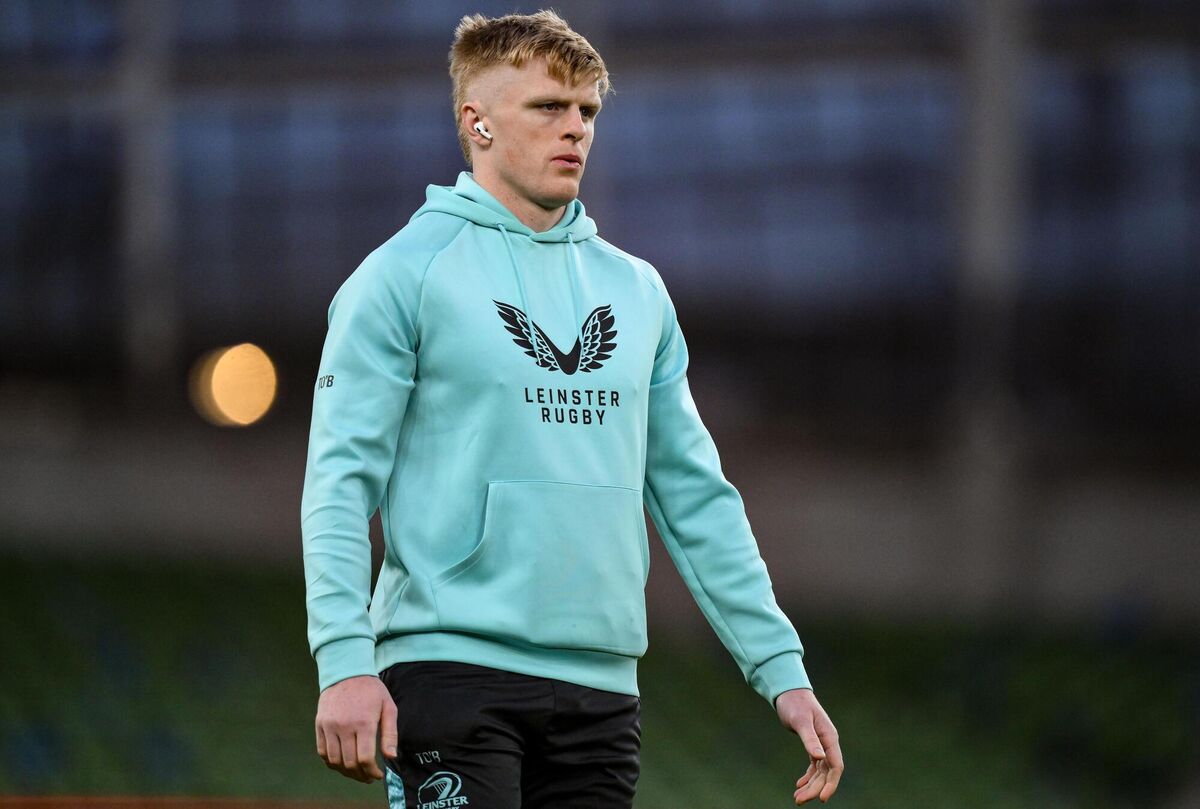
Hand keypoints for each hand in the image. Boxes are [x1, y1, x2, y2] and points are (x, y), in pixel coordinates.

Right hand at [315, 674, 398, 782]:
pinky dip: (331, 762)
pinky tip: (342, 763)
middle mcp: (344, 726)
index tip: (378, 774)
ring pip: (334, 761)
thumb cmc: (371, 690)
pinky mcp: (319, 725)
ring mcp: (329, 726)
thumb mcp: (388, 707)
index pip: (364, 758)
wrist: (346, 672)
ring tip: (356, 772)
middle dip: (360, 775)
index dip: (372, 772)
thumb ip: (390, 733)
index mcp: (363, 722)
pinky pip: (322, 752)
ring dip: (346, 772)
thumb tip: (391, 757)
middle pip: (349, 763)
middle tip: (368, 777)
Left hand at [776, 688, 842, 803]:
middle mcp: (828, 743)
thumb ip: (810, 739)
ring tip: (797, 797)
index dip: (831, 784)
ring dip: (810, 785)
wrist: (789, 692)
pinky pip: (814, 766)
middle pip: (826, 772)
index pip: (836, 766)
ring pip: (820, 771)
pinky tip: (799, 784)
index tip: (822, 798)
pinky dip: (808, 776)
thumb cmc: (795, 704)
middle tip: (799, 800)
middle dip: (815, 788)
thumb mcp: (800, 721)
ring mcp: (822, 744)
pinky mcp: (813, 744)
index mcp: (829, 737)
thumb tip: (819, 757)